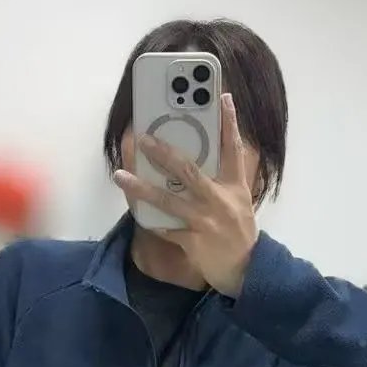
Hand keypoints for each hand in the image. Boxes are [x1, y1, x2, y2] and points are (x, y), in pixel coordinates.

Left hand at [115, 93, 257, 298]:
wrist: (246, 269)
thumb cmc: (238, 230)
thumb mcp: (238, 201)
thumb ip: (220, 181)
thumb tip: (192, 160)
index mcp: (234, 186)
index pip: (233, 148)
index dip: (230, 122)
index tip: (222, 97)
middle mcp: (220, 200)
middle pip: (189, 171)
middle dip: (164, 153)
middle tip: (144, 139)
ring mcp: (206, 221)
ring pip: (168, 200)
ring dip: (141, 187)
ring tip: (121, 175)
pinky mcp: (194, 241)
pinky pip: (165, 227)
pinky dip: (149, 219)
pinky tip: (135, 210)